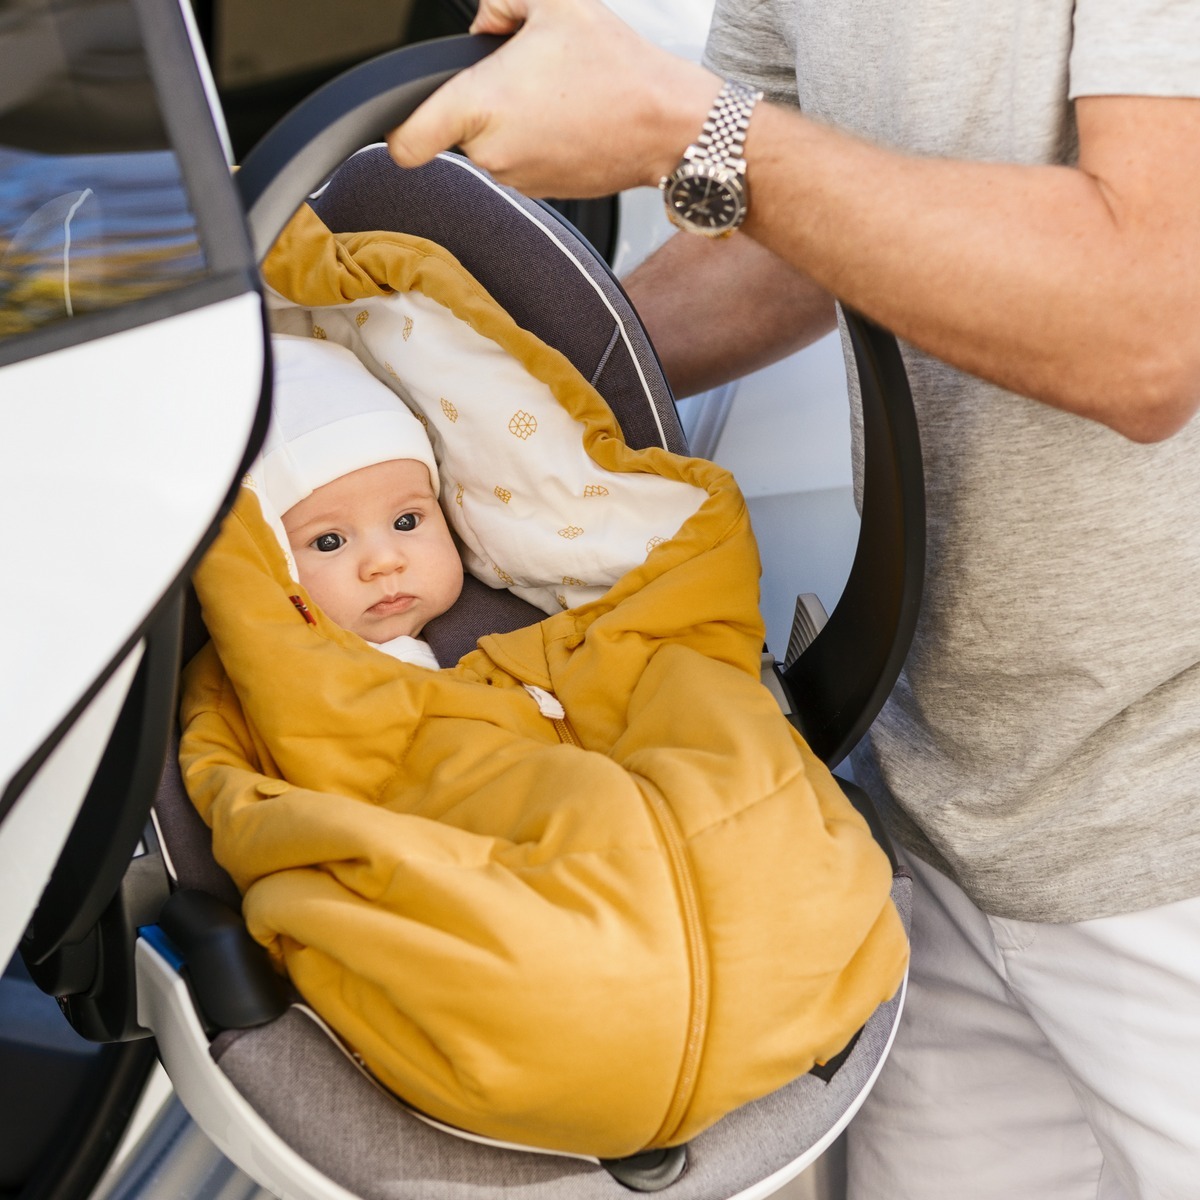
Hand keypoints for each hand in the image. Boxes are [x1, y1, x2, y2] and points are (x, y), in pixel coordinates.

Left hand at [386, 0, 719, 197]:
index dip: (397, 133)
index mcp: (480, 105)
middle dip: (477, 103)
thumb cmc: (619, 69)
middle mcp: (493, 152)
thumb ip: (501, 2)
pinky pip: (522, 163)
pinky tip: (569, 119)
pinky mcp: (544, 192)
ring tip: (555, 97)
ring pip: (491, 147)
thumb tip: (483, 21)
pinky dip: (535, 142)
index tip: (402, 124)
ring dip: (510, 123)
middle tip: (520, 78)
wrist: (668, 123)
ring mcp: (519, 178)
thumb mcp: (555, 3)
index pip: (406, 143)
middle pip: (456, 132)